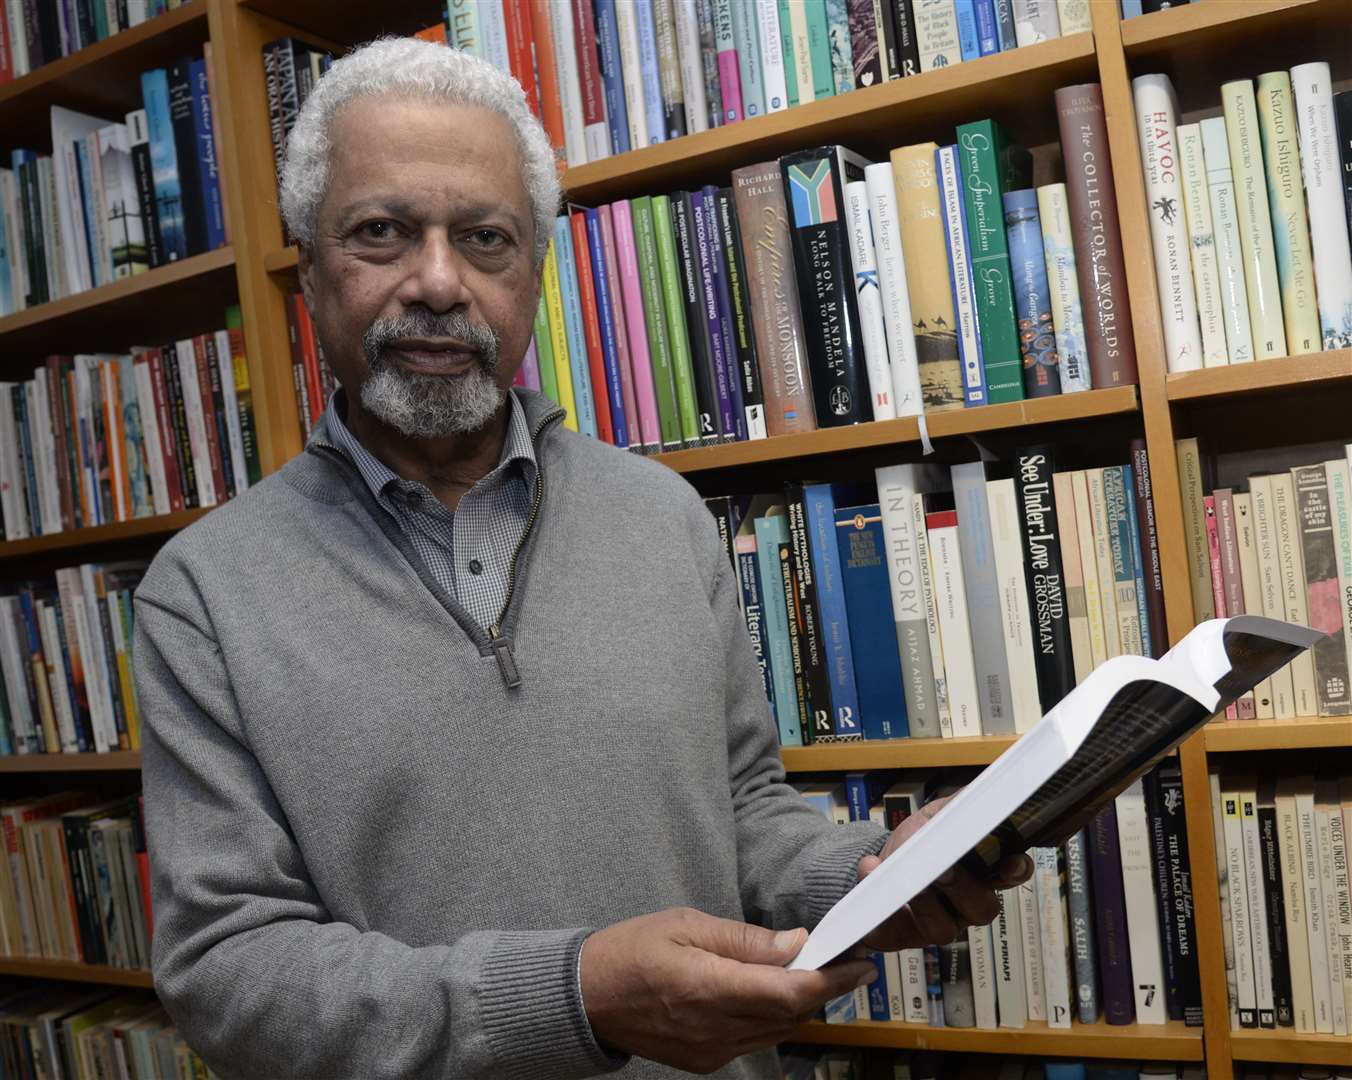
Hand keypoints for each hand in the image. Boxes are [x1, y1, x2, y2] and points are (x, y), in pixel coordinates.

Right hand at [580, 907, 875, 1072]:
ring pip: (777, 1031)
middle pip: (791, 1014)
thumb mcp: (685, 924)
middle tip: (847, 961)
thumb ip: (743, 938)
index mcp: (708, 989)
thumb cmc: (630, 951)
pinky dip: (773, 1017)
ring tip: (815, 972)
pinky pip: (755, 1040)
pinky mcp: (705, 1061)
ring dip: (801, 1003)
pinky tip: (772, 993)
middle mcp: (715, 1028)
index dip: (831, 980)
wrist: (586, 998)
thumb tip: (795, 942)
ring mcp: (711, 1051)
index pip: (788, 992)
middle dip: (825, 988)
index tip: (859, 963)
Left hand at [857, 795, 1033, 950]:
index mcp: (980, 876)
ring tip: (907, 876)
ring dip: (925, 901)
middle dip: (965, 888)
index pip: (1009, 876)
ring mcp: (934, 926)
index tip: (1011, 861)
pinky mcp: (899, 936)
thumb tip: (978, 792)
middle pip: (982, 908)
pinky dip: (880, 903)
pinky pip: (892, 930)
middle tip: (946, 868)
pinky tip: (871, 869)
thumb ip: (955, 807)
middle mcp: (963, 907)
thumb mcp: (933, 817)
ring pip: (942, 928)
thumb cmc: (913, 845)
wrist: (873, 865)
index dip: (1015, 871)